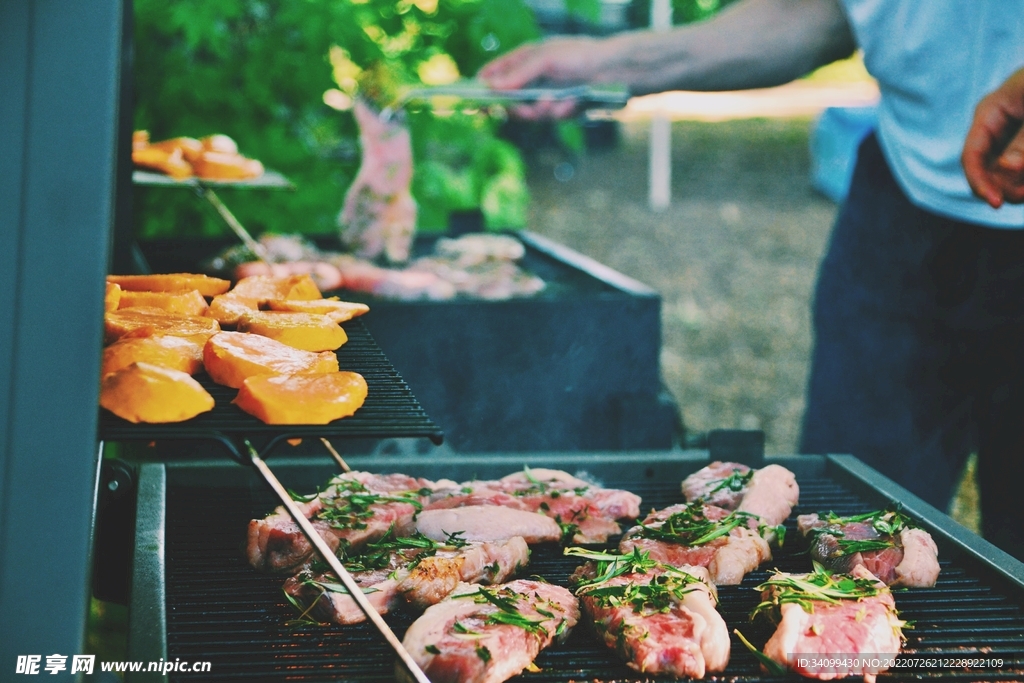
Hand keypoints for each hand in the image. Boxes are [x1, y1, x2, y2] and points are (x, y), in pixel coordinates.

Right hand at [478, 37, 603, 119]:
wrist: (615, 70)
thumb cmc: (580, 55)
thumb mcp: (545, 59)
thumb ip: (518, 73)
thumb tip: (491, 87)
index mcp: (524, 58)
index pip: (494, 73)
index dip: (482, 87)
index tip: (473, 101)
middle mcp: (532, 77)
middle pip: (509, 100)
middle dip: (516, 107)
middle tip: (522, 109)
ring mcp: (546, 94)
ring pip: (530, 114)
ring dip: (542, 110)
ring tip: (557, 101)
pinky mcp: (561, 108)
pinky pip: (552, 117)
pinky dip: (561, 112)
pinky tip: (573, 103)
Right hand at [962, 67, 1023, 207]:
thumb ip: (1022, 140)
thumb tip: (1008, 166)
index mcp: (990, 113)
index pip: (971, 156)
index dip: (979, 182)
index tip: (996, 204)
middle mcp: (995, 129)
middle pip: (985, 171)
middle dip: (1003, 187)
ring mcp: (1010, 138)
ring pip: (1003, 175)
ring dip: (1016, 185)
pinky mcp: (1020, 147)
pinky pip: (1016, 172)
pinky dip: (1021, 180)